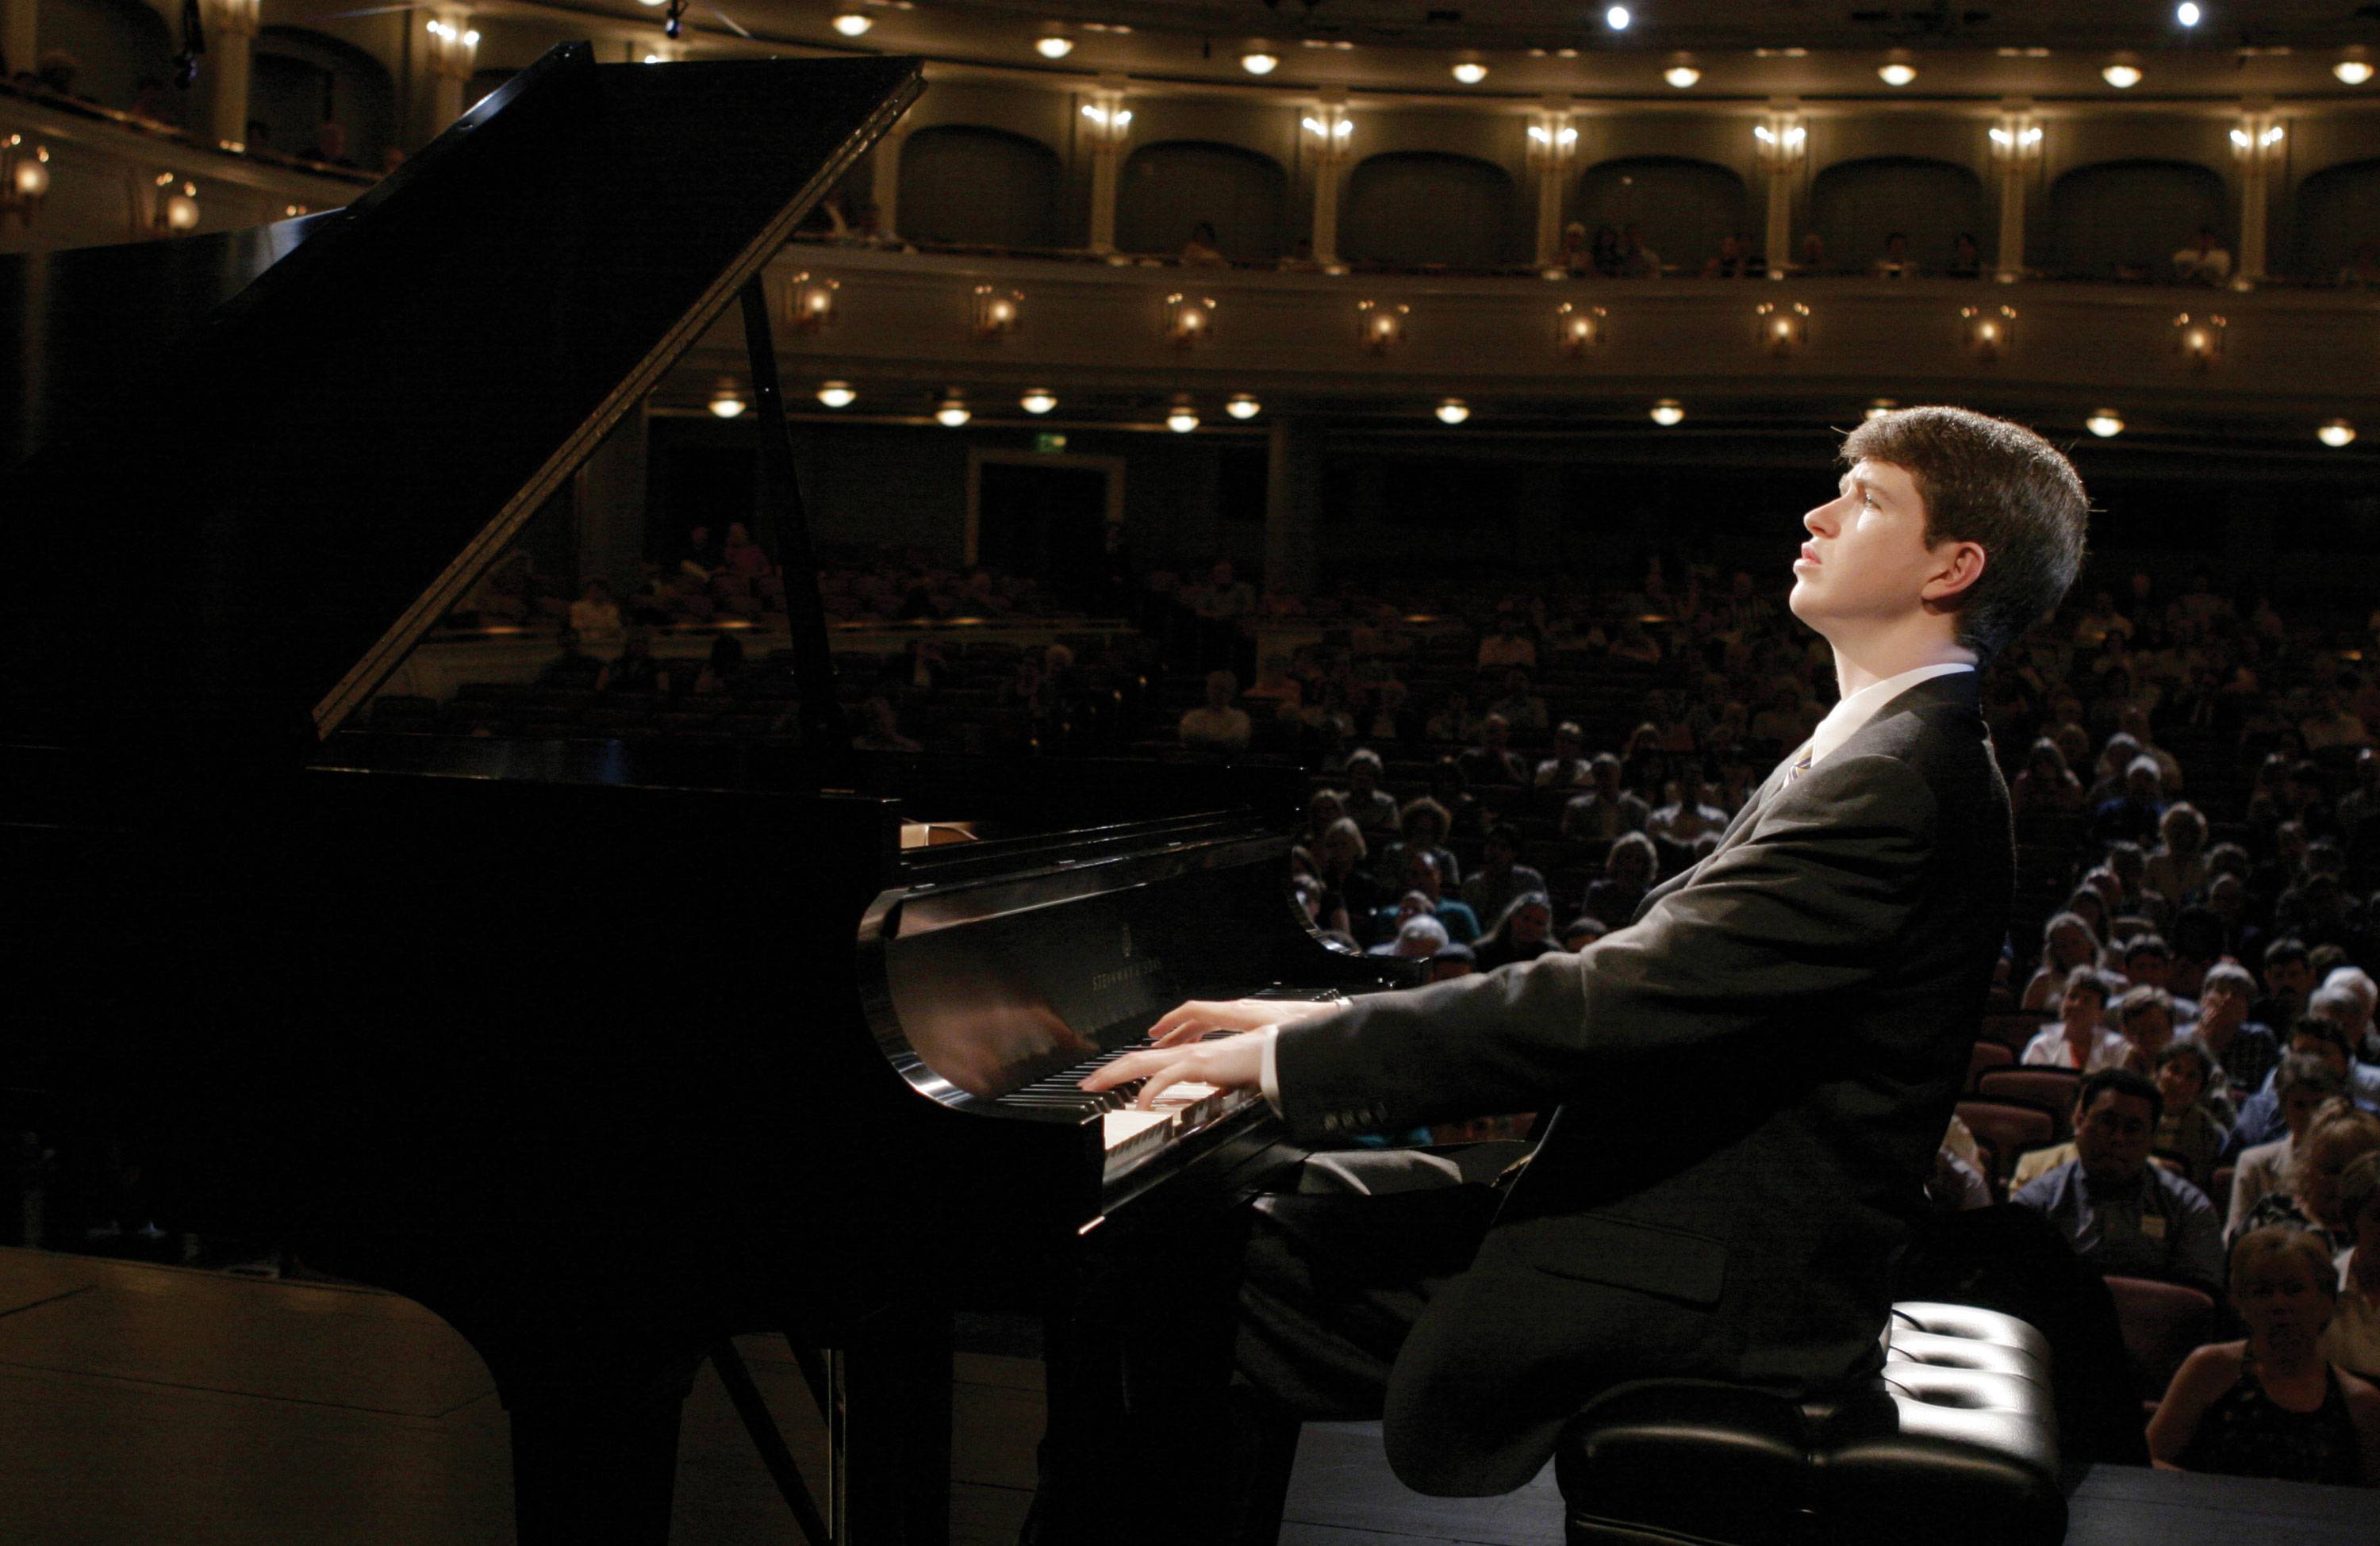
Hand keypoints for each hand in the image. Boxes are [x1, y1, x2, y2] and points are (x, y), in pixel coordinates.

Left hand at [1080, 1030, 1266, 1110]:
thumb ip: (1205, 1082)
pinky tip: (1139, 1105)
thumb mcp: (1220, 1077)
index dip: (1122, 1069)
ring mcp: (1188, 1057)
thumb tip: (1198, 1092)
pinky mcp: (1197, 1064)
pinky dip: (1149, 1092)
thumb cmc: (1251, 1065)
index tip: (1104, 1080)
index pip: (1145, 1060)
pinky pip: (1165, 1078)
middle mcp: (1182, 1053)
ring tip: (1097, 1087)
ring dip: (1115, 1075)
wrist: (1272, 1054)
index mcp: (1186, 1056)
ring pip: (1141, 1064)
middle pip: (1134, 1059)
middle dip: (1107, 1071)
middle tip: (1086, 1083)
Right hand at [1145, 996, 1340, 1047]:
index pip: (1196, 1011)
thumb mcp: (1272, 1043)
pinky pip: (1225, 1024)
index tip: (1154, 1035)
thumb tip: (1218, 1071)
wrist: (1333, 1023)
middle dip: (1173, 1030)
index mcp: (1240, 1012)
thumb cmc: (1308, 1029)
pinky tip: (1209, 1047)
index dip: (1171, 1022)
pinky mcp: (1261, 1020)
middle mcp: (1242, 1009)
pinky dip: (1209, 1034)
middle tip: (1155, 1044)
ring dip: (1190, 1033)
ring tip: (1175, 1046)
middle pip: (1198, 1016)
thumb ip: (1243, 1057)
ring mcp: (1251, 1013)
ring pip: (1211, 1020)